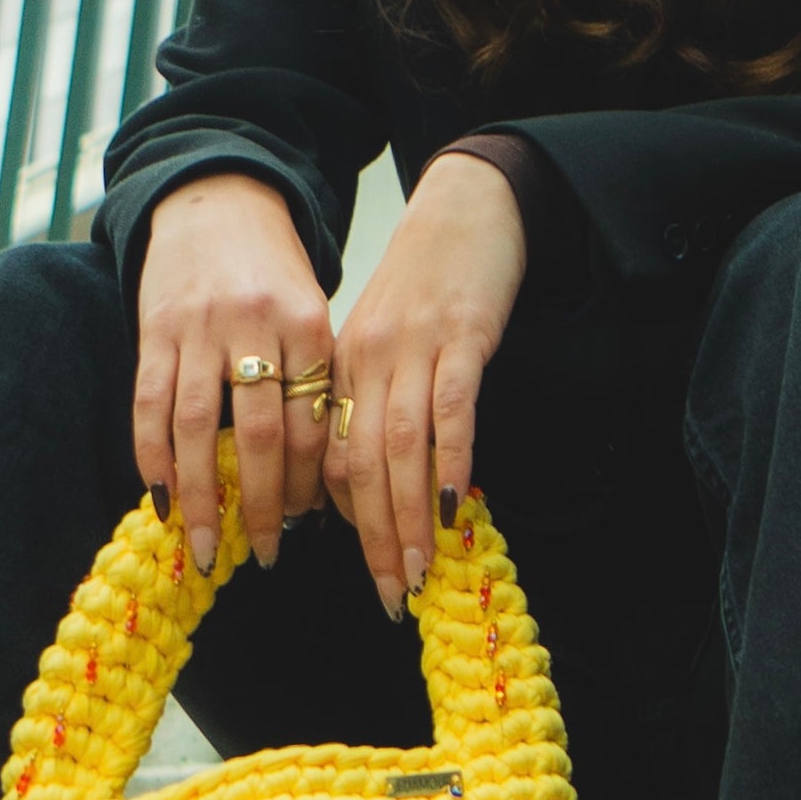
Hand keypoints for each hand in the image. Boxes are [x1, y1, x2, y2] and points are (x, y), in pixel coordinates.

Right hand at [132, 174, 338, 574]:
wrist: (218, 202)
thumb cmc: (274, 274)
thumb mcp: (312, 315)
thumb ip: (313, 381)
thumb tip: (318, 478)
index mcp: (309, 326)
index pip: (313, 421)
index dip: (309, 481)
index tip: (307, 523)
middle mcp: (255, 326)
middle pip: (259, 434)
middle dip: (261, 504)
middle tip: (267, 553)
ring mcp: (199, 328)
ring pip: (197, 428)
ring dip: (201, 496)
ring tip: (207, 546)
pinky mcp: (155, 329)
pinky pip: (149, 404)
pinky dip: (153, 457)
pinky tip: (160, 498)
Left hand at [328, 150, 528, 613]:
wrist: (469, 204)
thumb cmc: (432, 277)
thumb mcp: (390, 336)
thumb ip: (380, 395)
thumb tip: (387, 468)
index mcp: (343, 365)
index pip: (332, 456)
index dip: (347, 516)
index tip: (369, 561)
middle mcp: (368, 361)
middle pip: (361, 465)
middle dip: (373, 539)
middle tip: (388, 595)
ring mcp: (414, 349)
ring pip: (400, 449)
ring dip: (407, 518)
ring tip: (417, 572)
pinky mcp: (462, 337)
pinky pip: (451, 411)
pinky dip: (450, 463)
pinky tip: (456, 507)